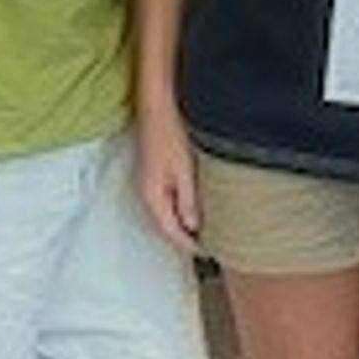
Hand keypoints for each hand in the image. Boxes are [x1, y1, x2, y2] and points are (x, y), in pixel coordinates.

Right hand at [135, 101, 203, 254]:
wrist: (157, 106)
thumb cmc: (169, 133)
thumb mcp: (183, 169)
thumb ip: (188, 200)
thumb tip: (193, 226)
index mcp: (152, 196)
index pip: (171, 232)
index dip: (190, 244)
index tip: (210, 252)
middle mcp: (147, 193)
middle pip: (167, 226)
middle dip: (187, 237)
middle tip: (212, 245)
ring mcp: (149, 184)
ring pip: (168, 214)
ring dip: (185, 223)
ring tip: (207, 230)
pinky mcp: (156, 175)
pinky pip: (168, 201)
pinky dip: (182, 209)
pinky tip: (196, 206)